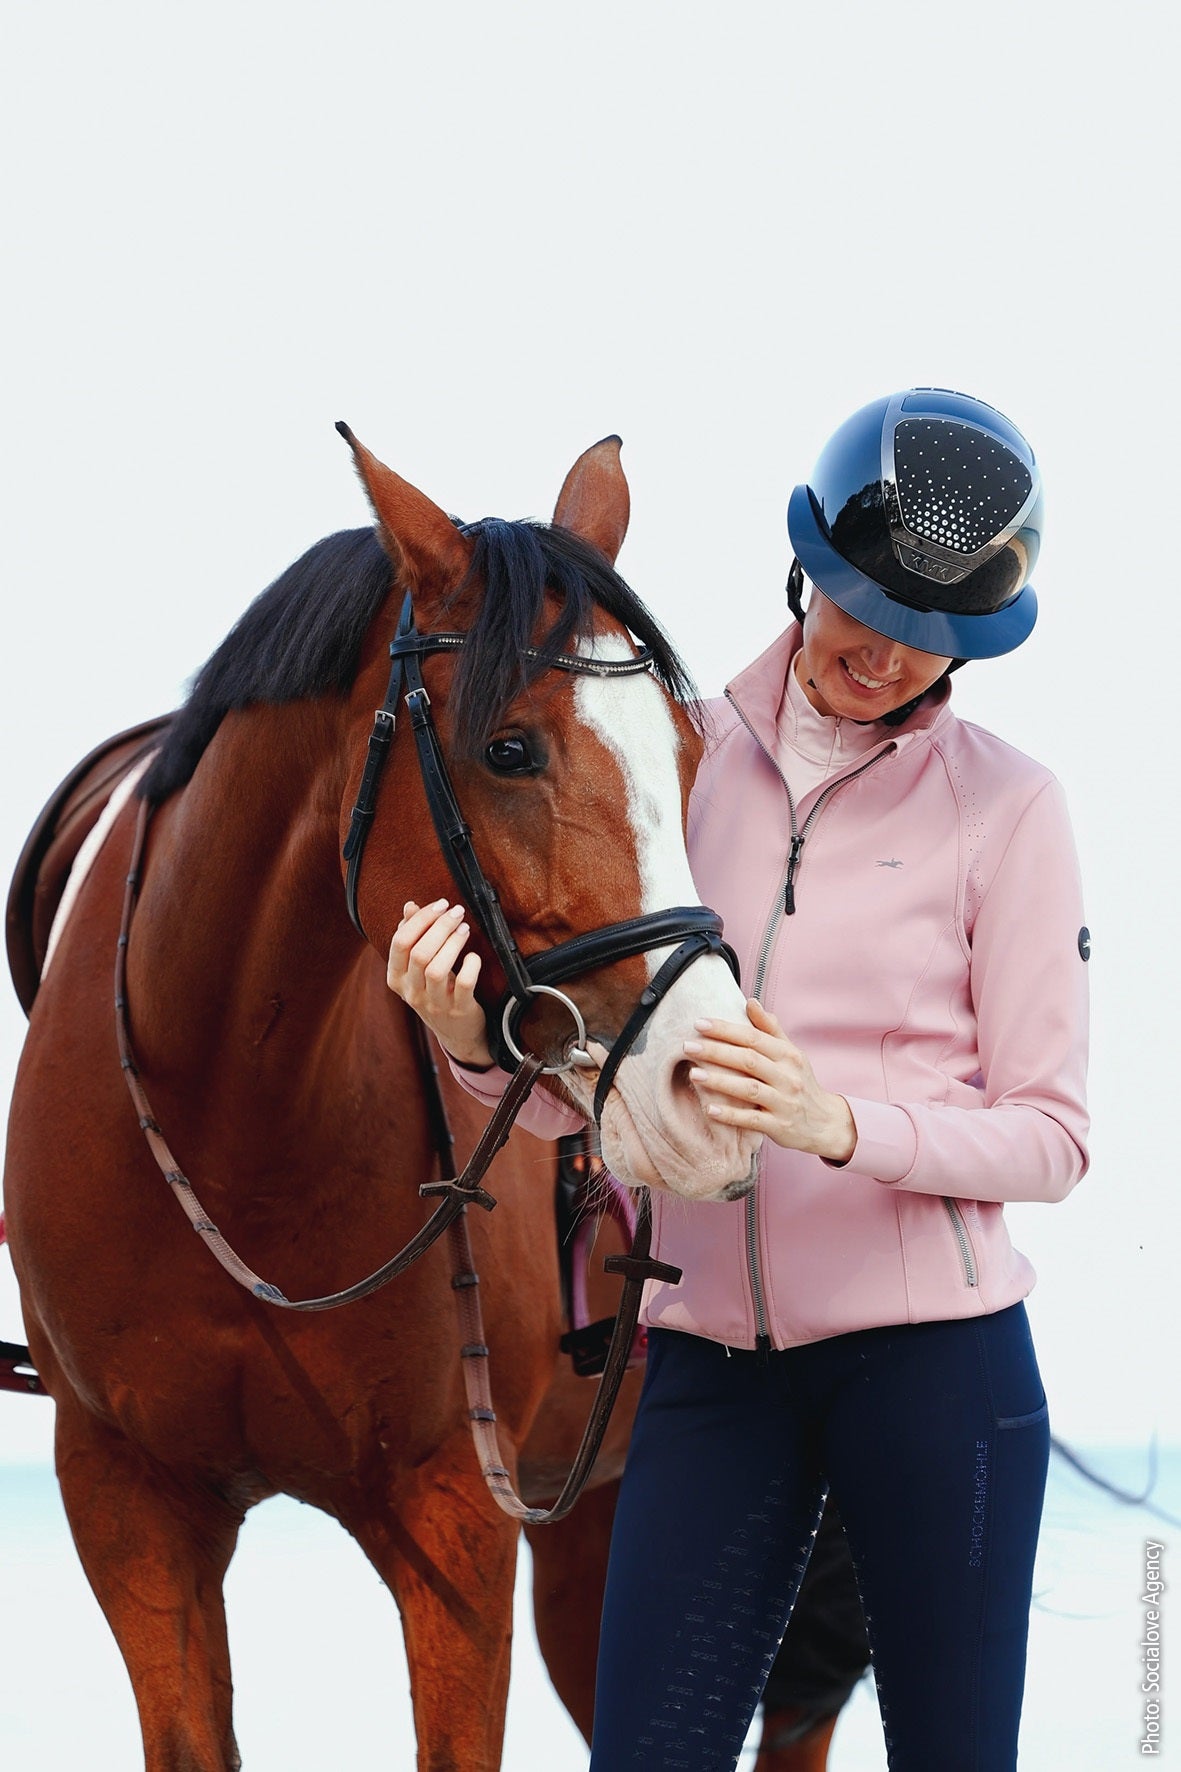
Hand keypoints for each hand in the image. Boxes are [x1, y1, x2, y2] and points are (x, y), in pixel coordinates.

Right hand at [387, 899, 493, 1069]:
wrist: (457, 1033)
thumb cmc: (438, 991)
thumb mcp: (419, 968)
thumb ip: (413, 936)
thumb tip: (409, 906)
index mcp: (397, 978)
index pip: (400, 942)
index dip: (420, 919)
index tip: (440, 905)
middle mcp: (412, 992)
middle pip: (419, 953)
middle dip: (440, 926)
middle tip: (457, 912)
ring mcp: (435, 1004)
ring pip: (437, 969)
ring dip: (453, 943)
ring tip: (464, 929)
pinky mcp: (458, 1010)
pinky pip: (463, 984)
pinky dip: (470, 966)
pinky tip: (473, 957)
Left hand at [682, 999, 856, 1162]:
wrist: (825, 1123)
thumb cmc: (800, 1083)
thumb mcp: (791, 1054)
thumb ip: (770, 1029)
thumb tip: (750, 1001)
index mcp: (788, 1055)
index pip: (754, 1037)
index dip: (726, 1029)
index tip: (699, 1023)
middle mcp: (787, 1076)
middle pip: (749, 1060)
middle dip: (716, 1051)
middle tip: (688, 1046)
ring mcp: (784, 1102)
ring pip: (749, 1089)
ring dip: (720, 1082)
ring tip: (693, 1074)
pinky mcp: (779, 1126)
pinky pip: (752, 1120)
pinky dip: (731, 1115)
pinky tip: (709, 1109)